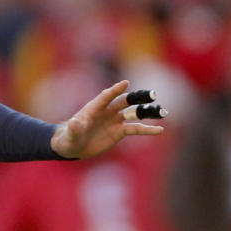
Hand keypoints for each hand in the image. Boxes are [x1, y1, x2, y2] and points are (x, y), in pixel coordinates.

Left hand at [49, 80, 164, 158]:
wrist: (73, 146)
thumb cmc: (68, 138)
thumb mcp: (70, 135)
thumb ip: (73, 128)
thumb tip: (74, 122)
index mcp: (93, 108)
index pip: (106, 97)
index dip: (115, 90)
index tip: (125, 83)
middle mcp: (106, 111)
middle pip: (124, 101)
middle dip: (136, 98)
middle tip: (152, 94)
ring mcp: (114, 120)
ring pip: (133, 113)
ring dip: (146, 111)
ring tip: (162, 111)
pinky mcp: (119, 131)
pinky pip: (135, 129)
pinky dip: (147, 129)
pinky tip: (160, 130)